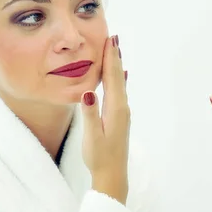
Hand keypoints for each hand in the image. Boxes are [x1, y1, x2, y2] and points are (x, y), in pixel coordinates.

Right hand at [81, 35, 129, 203]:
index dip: (111, 58)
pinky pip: (118, 91)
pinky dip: (117, 79)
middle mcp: (122, 108)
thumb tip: (88, 92)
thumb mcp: (91, 136)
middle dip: (115, 56)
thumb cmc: (100, 157)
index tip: (110, 40)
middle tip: (114, 37)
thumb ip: (90, 114)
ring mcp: (123, 113)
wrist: (113, 175)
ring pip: (119, 83)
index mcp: (116, 109)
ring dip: (116, 66)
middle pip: (118, 76)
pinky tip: (120, 76)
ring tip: (115, 50)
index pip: (113, 77)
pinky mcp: (120, 118)